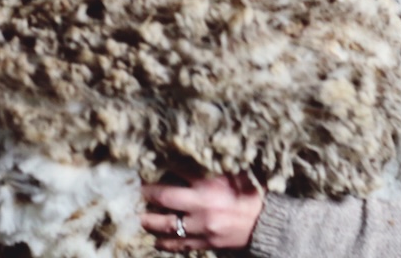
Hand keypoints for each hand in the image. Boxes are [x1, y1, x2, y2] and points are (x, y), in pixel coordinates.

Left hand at [142, 173, 264, 251]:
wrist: (265, 222)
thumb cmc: (251, 194)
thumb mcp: (235, 174)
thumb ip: (213, 167)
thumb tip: (194, 156)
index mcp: (210, 184)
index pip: (179, 171)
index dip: (163, 166)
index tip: (150, 165)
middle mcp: (202, 205)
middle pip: (165, 198)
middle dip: (148, 194)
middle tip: (136, 192)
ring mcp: (201, 227)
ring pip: (167, 225)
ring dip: (150, 221)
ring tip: (140, 218)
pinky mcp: (204, 242)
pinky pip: (179, 244)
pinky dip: (165, 242)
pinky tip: (156, 239)